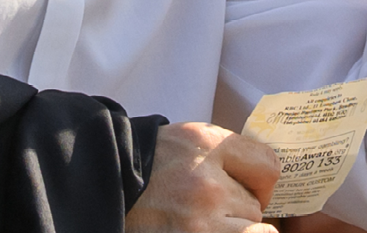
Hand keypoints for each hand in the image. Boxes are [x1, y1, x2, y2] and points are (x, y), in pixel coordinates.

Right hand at [126, 122, 280, 232]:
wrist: (99, 186)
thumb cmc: (146, 170)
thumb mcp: (185, 142)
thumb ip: (225, 155)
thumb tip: (266, 184)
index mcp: (202, 144)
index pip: (268, 167)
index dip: (261, 184)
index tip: (248, 191)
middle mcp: (204, 182)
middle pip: (256, 207)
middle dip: (238, 212)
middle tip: (206, 210)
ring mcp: (199, 221)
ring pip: (251, 230)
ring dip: (232, 229)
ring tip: (200, 221)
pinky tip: (204, 228)